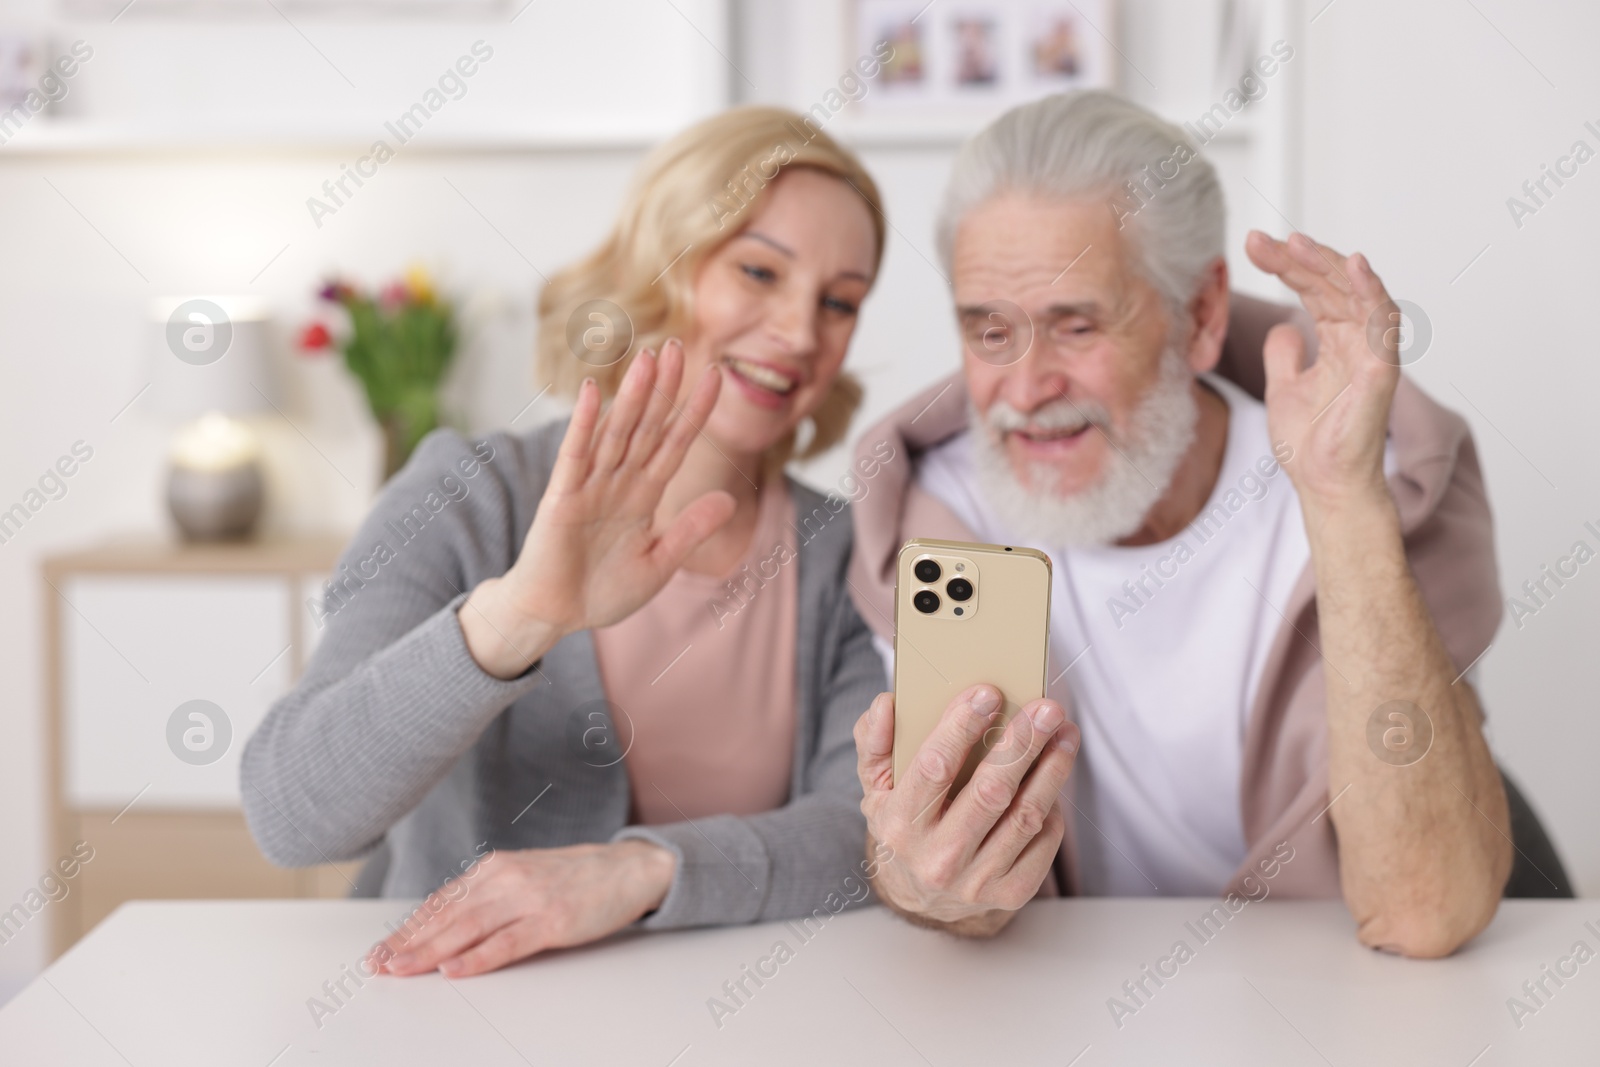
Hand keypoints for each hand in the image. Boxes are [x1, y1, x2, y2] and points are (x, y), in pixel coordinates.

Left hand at [369, 840, 675, 977]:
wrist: (628, 868)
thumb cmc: (576, 877)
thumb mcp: (524, 877)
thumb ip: (488, 896)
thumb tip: (444, 923)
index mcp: (496, 867)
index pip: (441, 901)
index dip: (408, 927)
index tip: (382, 949)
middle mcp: (506, 878)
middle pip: (447, 916)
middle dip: (408, 942)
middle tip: (378, 964)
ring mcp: (529, 898)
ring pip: (468, 928)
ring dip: (430, 951)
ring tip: (402, 968)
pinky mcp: (552, 920)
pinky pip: (507, 942)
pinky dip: (478, 957)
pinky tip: (455, 969)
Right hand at [460, 340, 735, 677]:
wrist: (554, 617)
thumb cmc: (601, 592)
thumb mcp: (659, 564)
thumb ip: (689, 530)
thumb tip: (728, 499)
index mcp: (644, 496)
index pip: (675, 444)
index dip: (694, 411)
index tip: (716, 375)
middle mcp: (619, 483)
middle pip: (647, 427)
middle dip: (664, 388)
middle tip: (677, 345)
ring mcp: (591, 487)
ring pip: (618, 434)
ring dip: (633, 396)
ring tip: (649, 359)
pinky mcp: (562, 498)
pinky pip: (577, 455)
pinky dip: (586, 424)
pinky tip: (598, 392)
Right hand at [853, 685, 1078, 932]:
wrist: (922, 894)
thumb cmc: (904, 825)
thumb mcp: (876, 786)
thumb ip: (874, 741)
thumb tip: (887, 703)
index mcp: (900, 825)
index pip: (934, 768)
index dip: (961, 728)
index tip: (988, 693)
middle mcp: (937, 858)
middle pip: (991, 792)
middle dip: (1023, 744)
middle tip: (1047, 708)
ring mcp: (977, 881)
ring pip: (1025, 816)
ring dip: (1052, 768)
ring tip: (1064, 732)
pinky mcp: (1011, 893)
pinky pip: (1044, 841)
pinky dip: (1053, 805)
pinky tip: (1053, 777)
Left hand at [1244, 230, 1400, 513]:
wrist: (1323, 483)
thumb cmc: (1311, 443)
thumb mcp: (1284, 388)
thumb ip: (1284, 356)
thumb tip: (1283, 328)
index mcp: (1336, 340)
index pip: (1313, 289)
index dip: (1286, 265)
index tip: (1253, 246)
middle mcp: (1357, 339)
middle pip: (1331, 283)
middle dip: (1298, 258)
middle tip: (1261, 240)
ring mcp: (1371, 351)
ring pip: (1356, 293)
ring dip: (1327, 264)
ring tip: (1297, 243)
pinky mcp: (1381, 369)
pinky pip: (1382, 323)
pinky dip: (1371, 292)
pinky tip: (1354, 267)